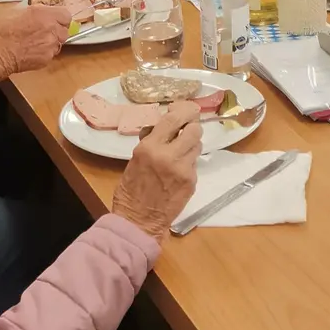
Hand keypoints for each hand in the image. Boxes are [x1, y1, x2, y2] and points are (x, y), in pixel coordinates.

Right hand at [0, 3, 71, 78]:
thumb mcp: (14, 11)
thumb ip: (32, 11)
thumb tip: (37, 11)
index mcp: (43, 14)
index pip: (66, 15)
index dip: (60, 18)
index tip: (54, 20)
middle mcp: (50, 28)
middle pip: (64, 30)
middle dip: (56, 31)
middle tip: (44, 32)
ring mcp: (50, 45)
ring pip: (58, 43)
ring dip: (51, 42)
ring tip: (35, 43)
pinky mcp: (47, 59)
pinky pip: (50, 55)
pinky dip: (44, 53)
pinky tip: (31, 51)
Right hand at [112, 101, 202, 240]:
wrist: (138, 221)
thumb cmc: (131, 190)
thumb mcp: (135, 159)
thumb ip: (151, 141)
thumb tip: (163, 127)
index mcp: (150, 148)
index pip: (173, 119)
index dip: (183, 111)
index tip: (185, 109)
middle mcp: (169, 155)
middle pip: (194, 130)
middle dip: (191, 128)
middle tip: (186, 131)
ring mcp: (184, 169)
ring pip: (197, 146)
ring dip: (191, 146)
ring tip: (180, 153)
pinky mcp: (192, 182)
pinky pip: (194, 164)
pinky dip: (188, 164)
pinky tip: (178, 172)